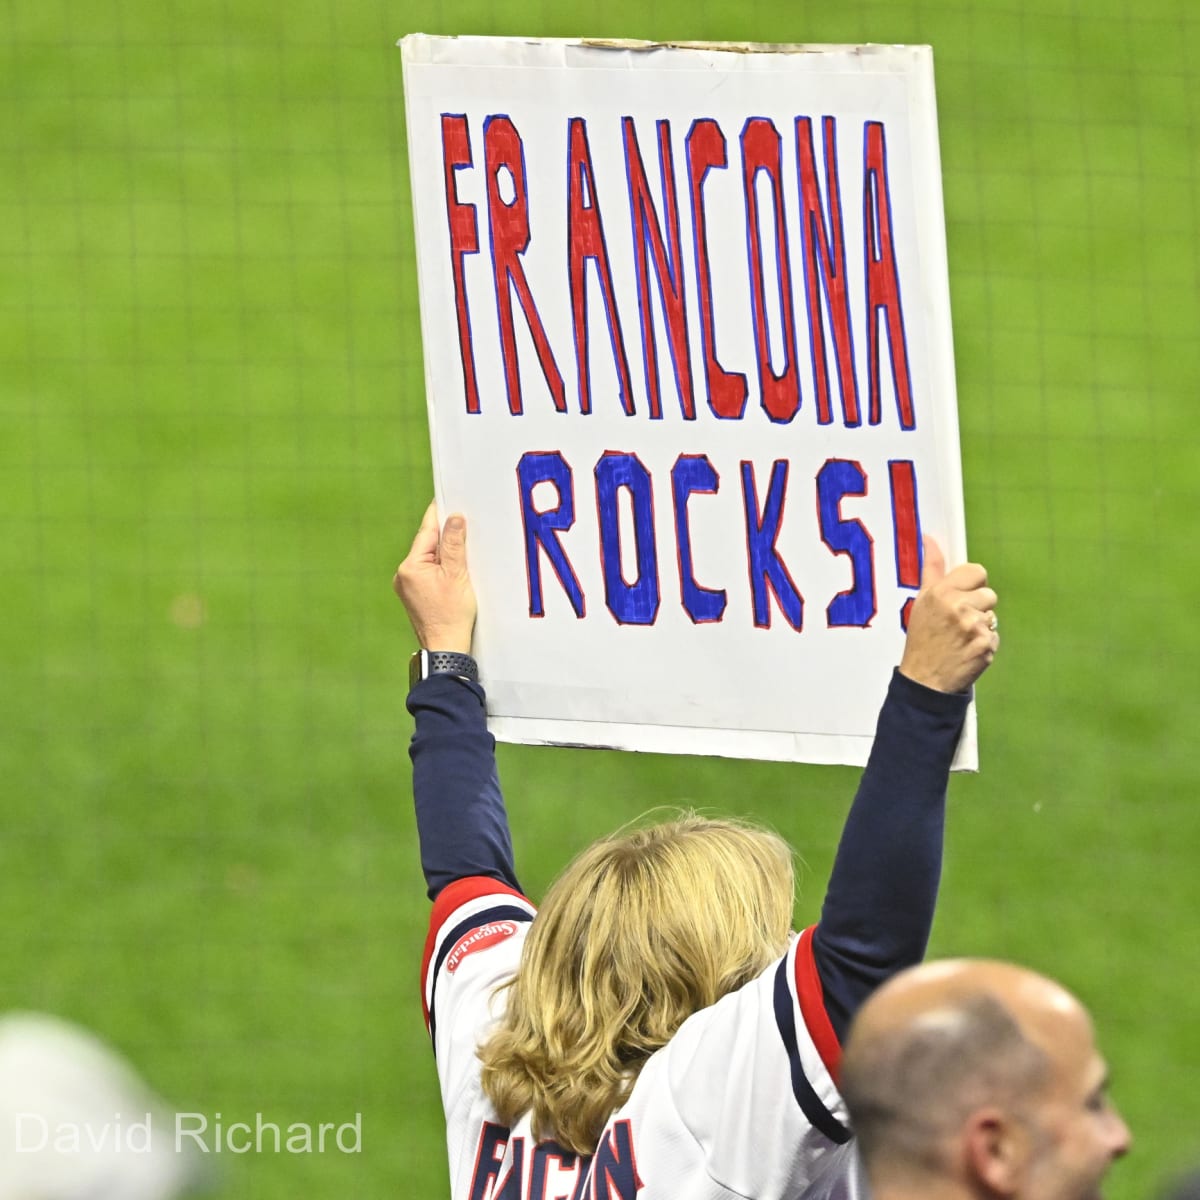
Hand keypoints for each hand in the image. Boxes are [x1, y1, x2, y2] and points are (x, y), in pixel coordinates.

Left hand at [393, 502, 476, 653]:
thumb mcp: (458, 575)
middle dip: (446, 536)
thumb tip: (453, 518)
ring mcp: (408, 586)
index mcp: (411, 566)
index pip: (427, 531)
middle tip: (465, 524)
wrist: (446, 649)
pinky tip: (457, 572)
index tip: (448, 499)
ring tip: (465, 554)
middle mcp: (404, 574)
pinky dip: (443, 569)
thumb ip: (455, 544)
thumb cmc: (452, 616)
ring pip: (430, 559)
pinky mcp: (415, 595)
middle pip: (428, 544)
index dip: (440, 515)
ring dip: (446, 554)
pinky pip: (429, 572)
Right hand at [898, 538, 997, 693]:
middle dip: (977, 607)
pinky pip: (995, 636)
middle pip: (988, 594)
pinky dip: (984, 644)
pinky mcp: (987, 645)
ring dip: (981, 626)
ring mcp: (975, 627)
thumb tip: (931, 539)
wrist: (924, 680)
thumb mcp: (922, 602)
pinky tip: (967, 650)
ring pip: (992, 616)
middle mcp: (959, 607)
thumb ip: (933, 569)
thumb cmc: (922, 639)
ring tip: (961, 638)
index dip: (972, 584)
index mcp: (941, 592)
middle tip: (958, 623)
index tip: (963, 596)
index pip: (976, 572)